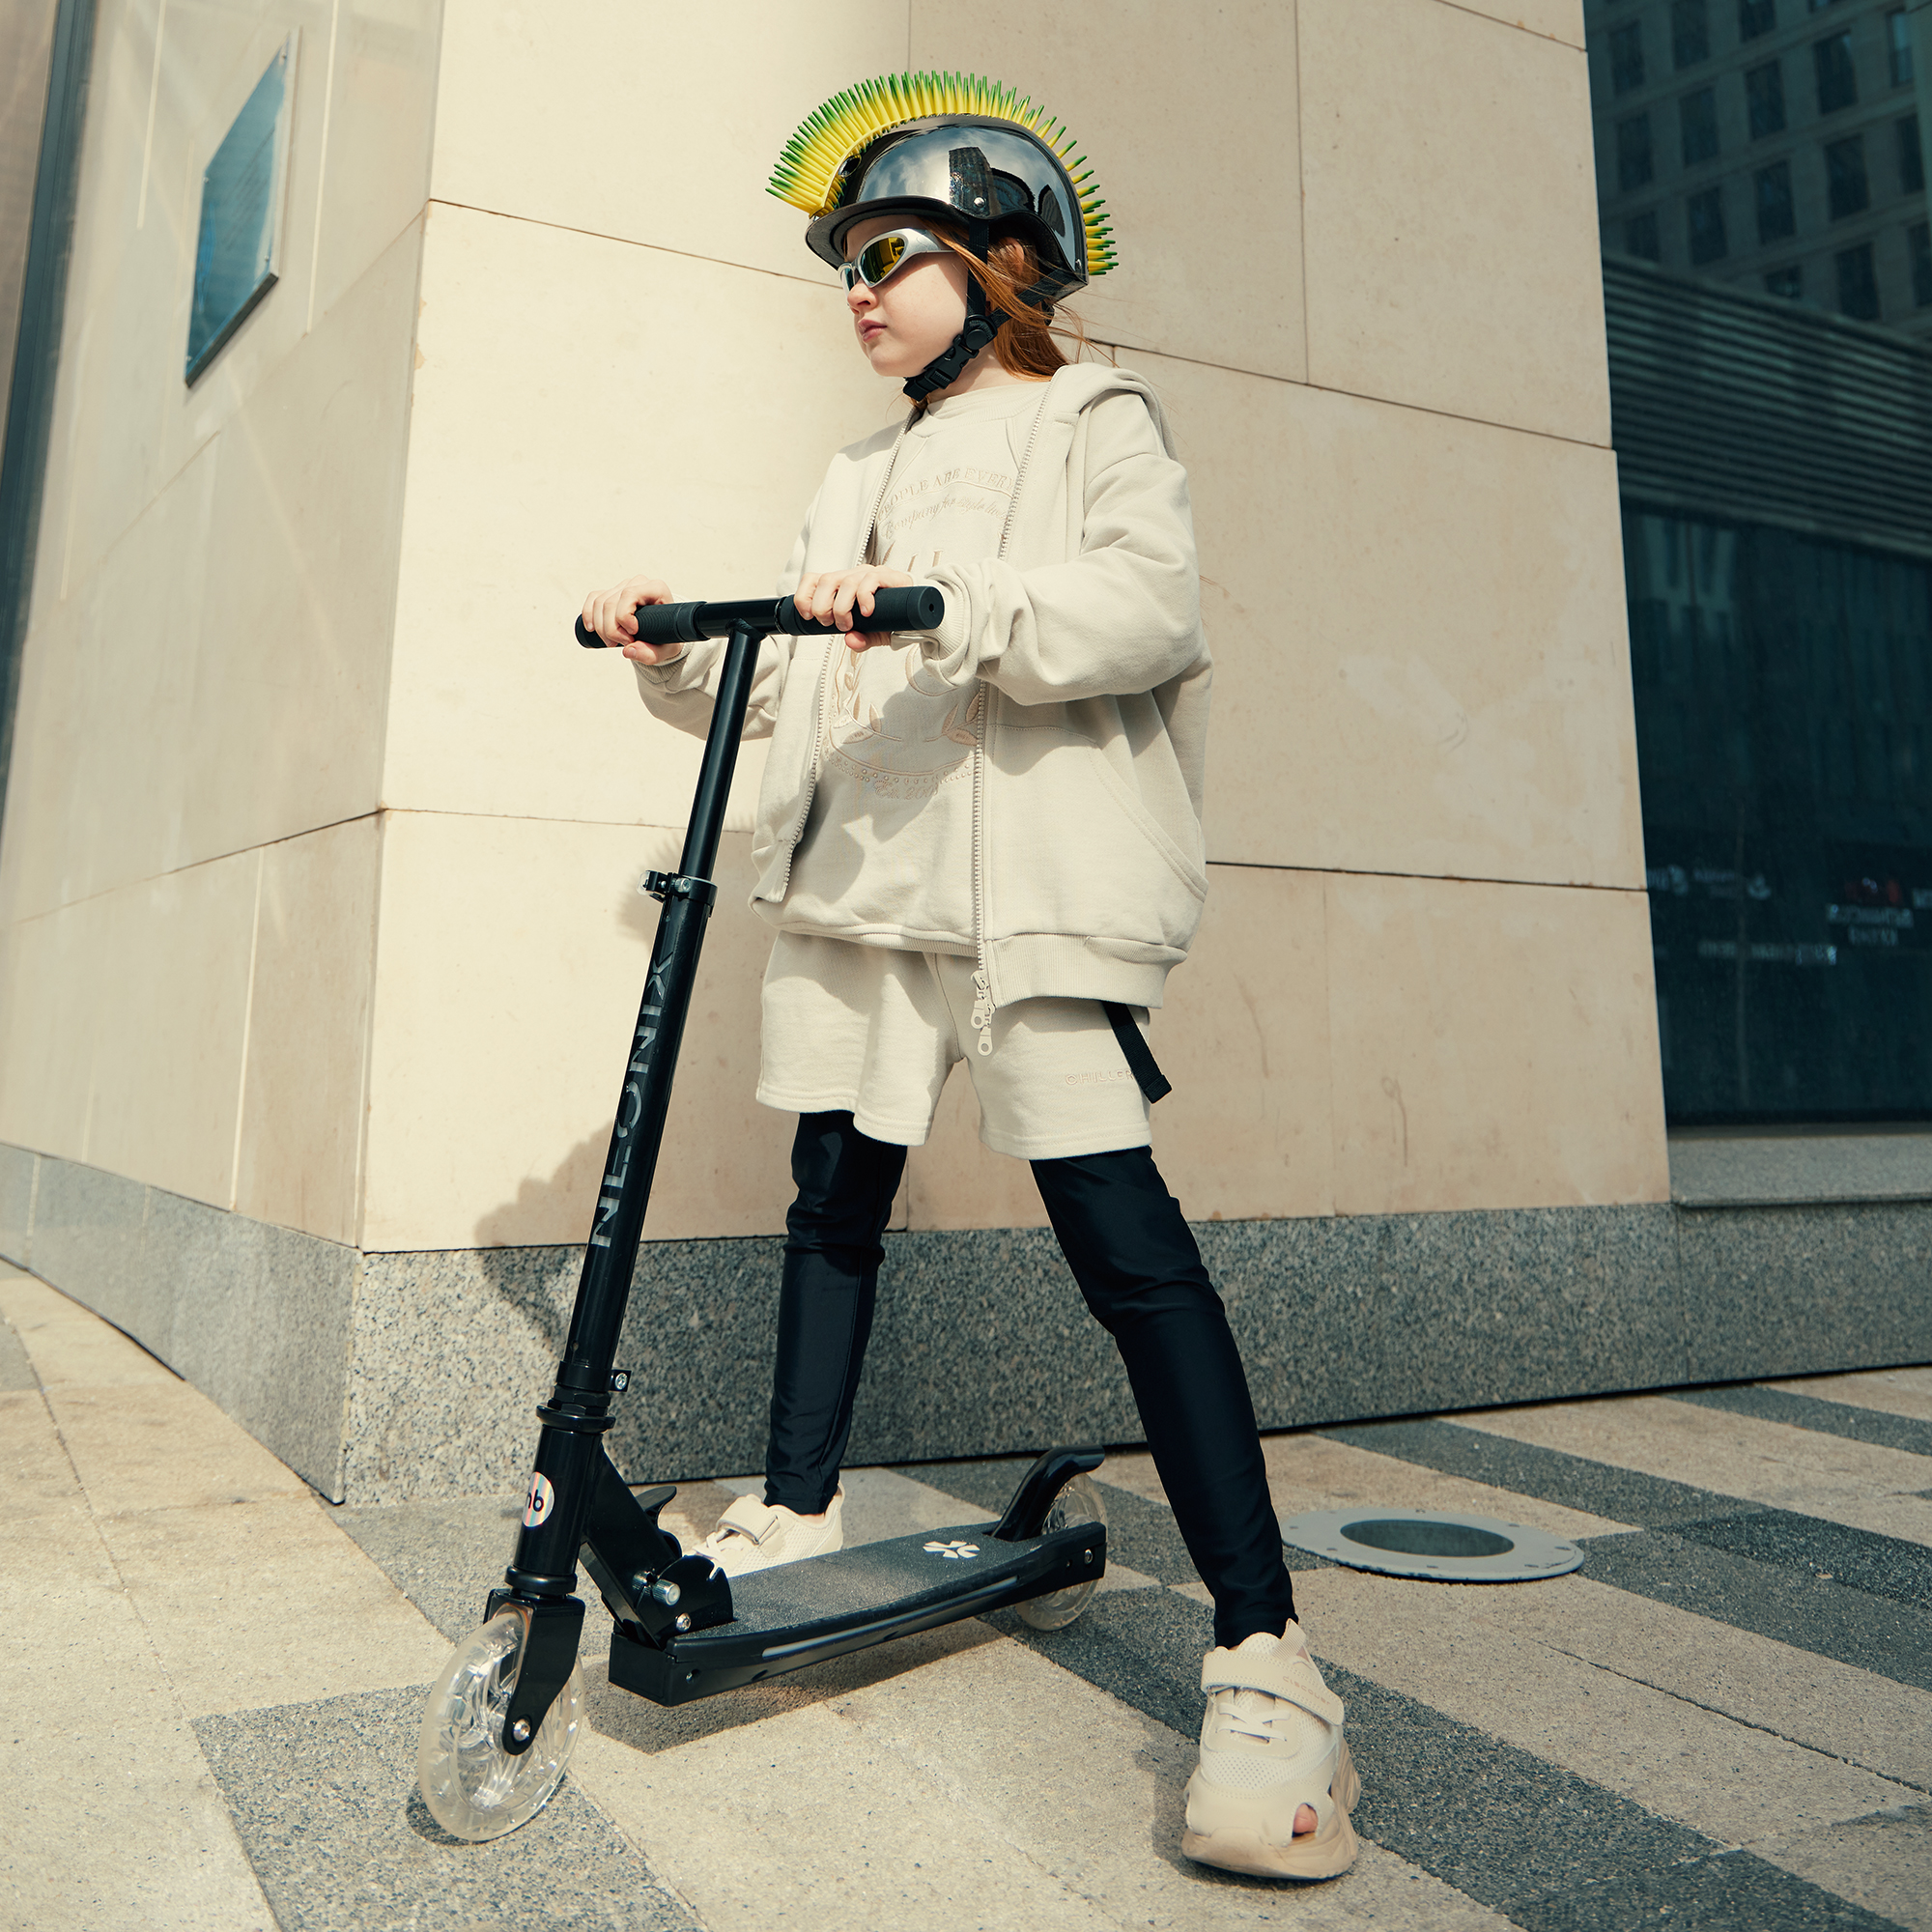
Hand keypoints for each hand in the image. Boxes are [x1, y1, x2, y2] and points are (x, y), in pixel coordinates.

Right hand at [582, 575, 681, 665]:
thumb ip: (649, 653)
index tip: (633, 634)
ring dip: (601, 627)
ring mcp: (623, 586)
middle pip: (611, 602)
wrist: (663, 632)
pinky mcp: (612, 593)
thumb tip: (627, 651)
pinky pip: (593, 599)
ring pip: (600, 603)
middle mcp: (638, 583)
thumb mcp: (665, 650)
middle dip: (611, 629)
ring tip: (612, 643)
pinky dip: (588, 614)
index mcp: (656, 589)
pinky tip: (591, 629)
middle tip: (624, 644)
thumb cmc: (666, 637)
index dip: (624, 616)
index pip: (629, 595)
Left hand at [793, 566, 915, 650]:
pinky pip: (870, 580)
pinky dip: (864, 597)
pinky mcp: (889, 576)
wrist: (921, 614)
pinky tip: (867, 612)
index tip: (806, 616)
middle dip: (821, 606)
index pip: (815, 579)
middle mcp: (855, 575)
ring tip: (848, 624)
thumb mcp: (873, 634)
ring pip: (845, 581)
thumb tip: (850, 641)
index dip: (805, 595)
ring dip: (840, 607)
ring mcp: (871, 574)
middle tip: (829, 624)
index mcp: (843, 584)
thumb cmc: (892, 620)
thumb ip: (860, 639)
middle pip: (827, 580)